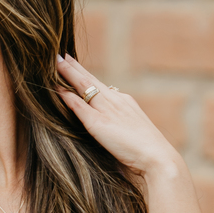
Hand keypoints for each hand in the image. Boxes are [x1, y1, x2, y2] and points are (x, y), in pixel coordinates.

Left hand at [57, 54, 181, 179]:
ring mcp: (107, 110)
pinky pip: (79, 106)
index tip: (74, 65)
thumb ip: (118, 126)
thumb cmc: (147, 153)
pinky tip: (56, 88)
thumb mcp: (131, 132)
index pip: (100, 85)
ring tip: (54, 62)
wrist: (159, 159)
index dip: (86, 75)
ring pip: (84, 86)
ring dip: (68, 73)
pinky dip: (67, 96)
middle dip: (74, 67)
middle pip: (90, 79)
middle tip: (60, 54)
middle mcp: (116, 101)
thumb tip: (105, 128)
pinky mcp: (98, 123)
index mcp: (124, 103)